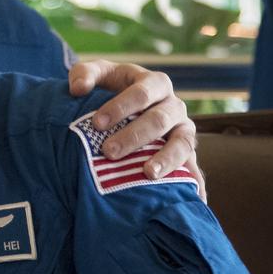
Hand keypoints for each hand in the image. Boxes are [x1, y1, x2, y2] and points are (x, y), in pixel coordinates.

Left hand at [68, 60, 205, 200]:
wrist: (122, 104)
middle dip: (135, 136)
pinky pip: (193, 167)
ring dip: (167, 159)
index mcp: (154, 83)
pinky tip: (195, 200)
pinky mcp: (185, 152)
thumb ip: (84, 73)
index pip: (142, 92)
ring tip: (148, 174)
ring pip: (183, 143)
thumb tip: (77, 89)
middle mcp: (173, 105)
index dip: (121, 106)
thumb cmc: (108, 87)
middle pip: (160, 120)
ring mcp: (182, 129)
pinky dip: (195, 182)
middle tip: (109, 152)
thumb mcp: (97, 73)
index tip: (97, 123)